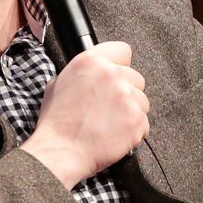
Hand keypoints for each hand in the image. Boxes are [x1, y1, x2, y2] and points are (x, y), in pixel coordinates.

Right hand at [20, 41, 149, 187]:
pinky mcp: (136, 119)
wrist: (60, 151)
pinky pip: (144, 122)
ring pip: (143, 100)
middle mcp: (111, 74)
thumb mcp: (60, 83)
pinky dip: (134, 130)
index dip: (120, 64)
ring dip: (132, 111)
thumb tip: (96, 71)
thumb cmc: (57, 121)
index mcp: (91, 61)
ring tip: (110, 123)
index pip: (123, 51)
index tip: (117, 76)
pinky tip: (116, 134)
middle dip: (127, 91)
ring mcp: (126, 97)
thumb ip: (83, 72)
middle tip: (109, 107)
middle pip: (136, 77)